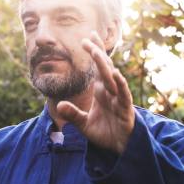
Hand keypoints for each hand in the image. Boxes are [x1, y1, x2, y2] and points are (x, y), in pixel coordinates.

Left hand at [56, 31, 134, 154]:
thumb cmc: (104, 132)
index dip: (93, 53)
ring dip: (104, 65)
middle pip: (104, 67)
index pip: (97, 68)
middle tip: (88, 36)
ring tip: (95, 52)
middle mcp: (110, 91)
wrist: (119, 147)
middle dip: (97, 52)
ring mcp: (118, 98)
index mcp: (101, 91)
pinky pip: (123, 94)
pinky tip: (115, 74)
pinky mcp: (125, 109)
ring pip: (112, 77)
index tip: (85, 38)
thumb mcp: (83, 124)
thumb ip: (72, 114)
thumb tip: (58, 106)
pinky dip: (120, 84)